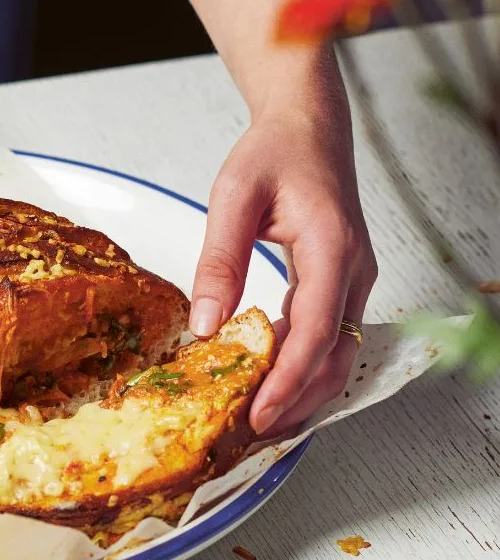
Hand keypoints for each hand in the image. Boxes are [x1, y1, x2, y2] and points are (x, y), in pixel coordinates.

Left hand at [189, 99, 376, 435]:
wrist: (307, 127)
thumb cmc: (274, 154)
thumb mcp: (234, 198)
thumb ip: (220, 261)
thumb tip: (206, 326)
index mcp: (331, 248)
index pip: (314, 332)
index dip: (287, 381)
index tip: (259, 414)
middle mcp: (353, 269)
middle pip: (335, 355)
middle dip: (298, 400)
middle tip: (254, 432)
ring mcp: (353, 277)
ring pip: (337, 351)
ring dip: (302, 387)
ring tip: (259, 416)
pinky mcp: (341, 280)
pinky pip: (329, 333)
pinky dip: (302, 362)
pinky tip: (270, 377)